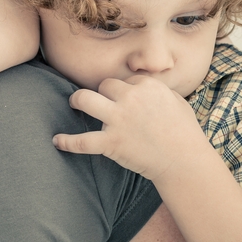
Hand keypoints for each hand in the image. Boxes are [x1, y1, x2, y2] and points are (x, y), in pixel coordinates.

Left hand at [52, 76, 209, 179]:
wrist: (184, 161)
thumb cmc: (184, 132)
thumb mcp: (176, 101)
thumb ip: (158, 90)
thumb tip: (144, 87)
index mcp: (147, 86)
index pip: (125, 81)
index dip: (123, 91)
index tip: (126, 101)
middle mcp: (130, 98)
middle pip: (104, 85)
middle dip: (103, 93)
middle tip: (101, 103)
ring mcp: (118, 120)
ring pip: (84, 99)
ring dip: (76, 100)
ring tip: (73, 104)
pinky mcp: (111, 142)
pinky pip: (81, 141)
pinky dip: (67, 142)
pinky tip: (56, 141)